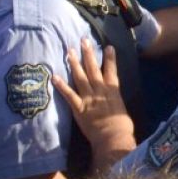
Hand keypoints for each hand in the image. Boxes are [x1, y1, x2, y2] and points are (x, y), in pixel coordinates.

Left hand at [52, 41, 133, 155]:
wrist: (113, 138)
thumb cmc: (122, 127)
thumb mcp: (122, 110)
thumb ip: (116, 102)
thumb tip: (114, 101)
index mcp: (113, 91)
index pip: (111, 70)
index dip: (110, 58)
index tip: (108, 46)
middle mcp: (100, 90)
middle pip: (93, 69)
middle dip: (88, 54)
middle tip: (83, 40)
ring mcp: (88, 98)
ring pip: (80, 77)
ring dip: (74, 63)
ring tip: (69, 51)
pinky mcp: (78, 108)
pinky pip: (68, 94)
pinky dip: (61, 85)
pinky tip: (54, 76)